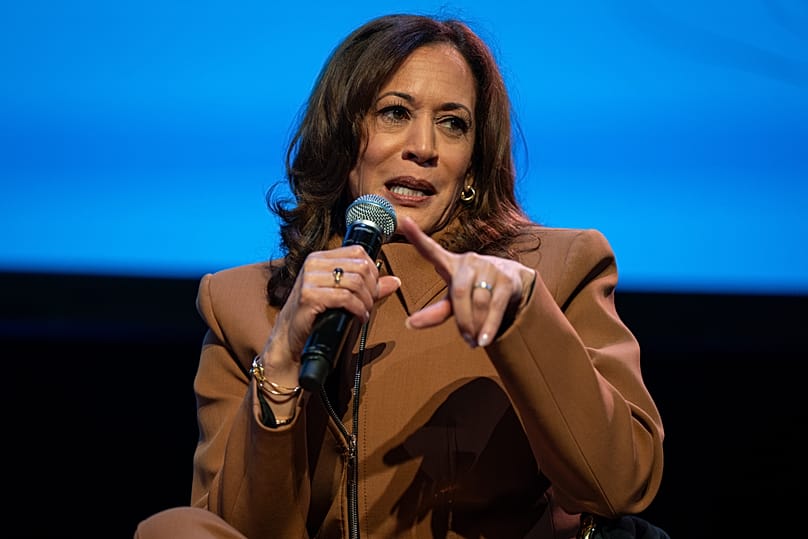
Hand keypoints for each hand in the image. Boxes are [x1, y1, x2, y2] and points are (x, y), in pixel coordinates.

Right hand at [261, 245, 400, 382]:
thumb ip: (368, 286)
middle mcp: (313, 263)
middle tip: (370, 303)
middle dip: (372, 287)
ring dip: (366, 300)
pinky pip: (345, 298)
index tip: (373, 288)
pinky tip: (359, 317)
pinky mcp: (309, 296)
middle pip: (360, 266)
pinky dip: (358, 309)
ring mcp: (309, 278)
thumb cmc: (316, 315)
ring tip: (364, 311)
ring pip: (355, 282)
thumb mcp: (343, 295)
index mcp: (320, 258)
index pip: (358, 252)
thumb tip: (395, 281)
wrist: (290, 338)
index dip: (373, 270)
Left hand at [397, 216, 535, 346]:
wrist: (514, 282)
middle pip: (459, 293)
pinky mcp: (507, 278)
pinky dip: (490, 326)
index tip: (403, 221)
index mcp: (450, 263)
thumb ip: (436, 311)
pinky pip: (496, 306)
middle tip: (465, 339)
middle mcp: (469, 261)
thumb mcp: (454, 301)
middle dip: (462, 320)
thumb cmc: (476, 289)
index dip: (417, 236)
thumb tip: (410, 324)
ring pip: (478, 302)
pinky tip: (485, 339)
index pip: (430, 249)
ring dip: (476, 326)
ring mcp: (489, 267)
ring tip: (475, 340)